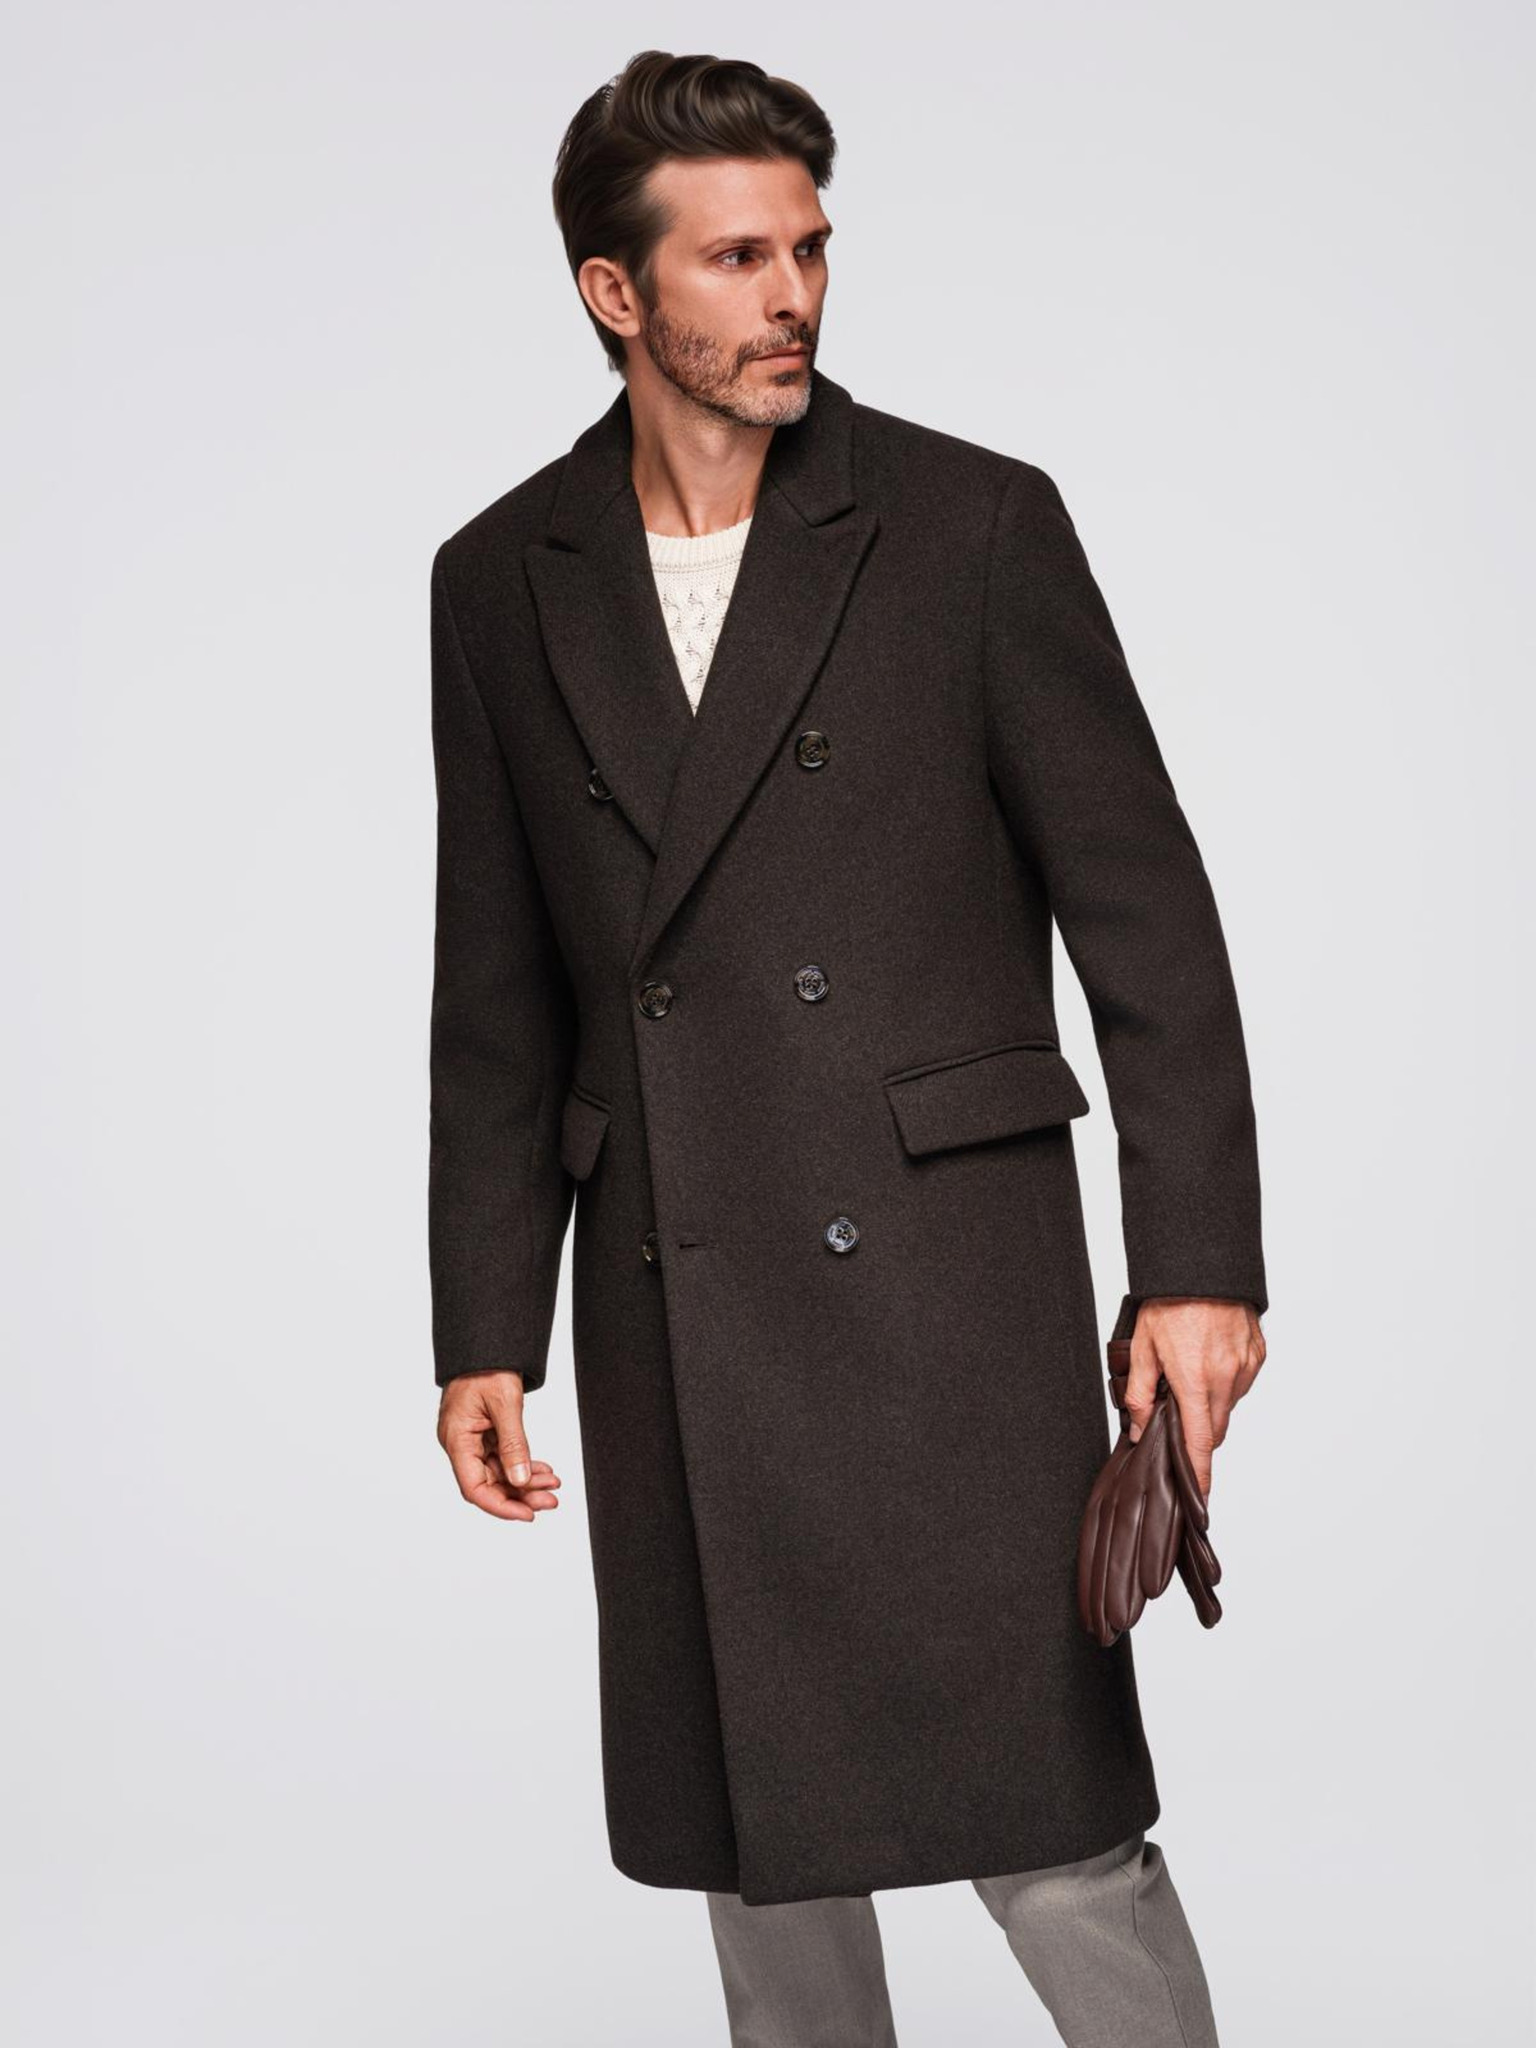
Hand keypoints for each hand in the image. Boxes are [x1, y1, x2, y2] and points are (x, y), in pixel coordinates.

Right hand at [436, 1370, 562, 1522]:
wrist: (486, 1343)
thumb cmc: (487, 1366)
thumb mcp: (505, 1403)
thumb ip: (513, 1444)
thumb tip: (520, 1479)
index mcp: (456, 1439)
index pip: (474, 1488)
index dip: (501, 1506)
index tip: (527, 1514)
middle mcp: (460, 1444)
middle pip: (488, 1484)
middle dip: (520, 1494)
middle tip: (551, 1499)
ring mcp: (471, 1439)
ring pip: (498, 1473)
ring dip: (525, 1481)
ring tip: (553, 1484)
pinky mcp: (483, 1433)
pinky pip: (502, 1457)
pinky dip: (522, 1465)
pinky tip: (543, 1470)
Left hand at [1124, 1298, 1265, 1497]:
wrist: (1203, 1263)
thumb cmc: (1170, 1300)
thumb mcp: (1142, 1346)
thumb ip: (1140, 1392)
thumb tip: (1139, 1428)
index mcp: (1195, 1381)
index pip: (1200, 1442)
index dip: (1199, 1474)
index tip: (1199, 1498)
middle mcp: (1227, 1378)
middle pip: (1216, 1427)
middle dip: (1199, 1431)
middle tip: (1177, 1414)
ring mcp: (1246, 1366)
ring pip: (1229, 1404)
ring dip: (1211, 1402)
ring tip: (1190, 1371)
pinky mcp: (1257, 1353)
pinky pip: (1241, 1381)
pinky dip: (1226, 1381)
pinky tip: (1209, 1357)